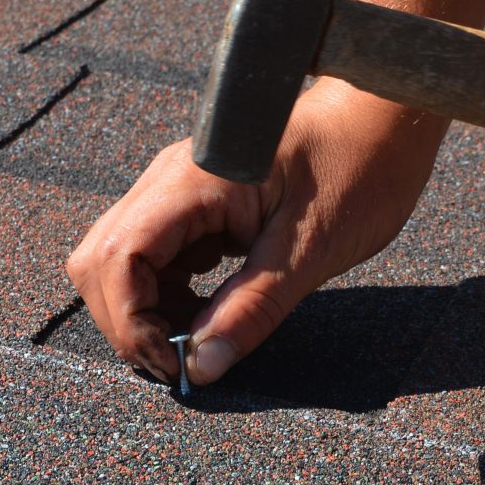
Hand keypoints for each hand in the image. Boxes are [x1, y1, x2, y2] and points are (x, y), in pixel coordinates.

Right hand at [66, 79, 445, 384]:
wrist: (383, 116)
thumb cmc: (359, 168)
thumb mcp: (311, 253)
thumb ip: (252, 311)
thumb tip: (201, 368)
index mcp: (193, 182)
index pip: (118, 257)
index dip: (129, 321)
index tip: (172, 363)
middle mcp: (169, 179)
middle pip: (101, 259)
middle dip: (127, 320)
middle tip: (179, 361)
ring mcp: (175, 187)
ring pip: (119, 258)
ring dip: (144, 308)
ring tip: (195, 340)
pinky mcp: (191, 201)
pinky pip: (152, 253)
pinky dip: (165, 292)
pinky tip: (206, 311)